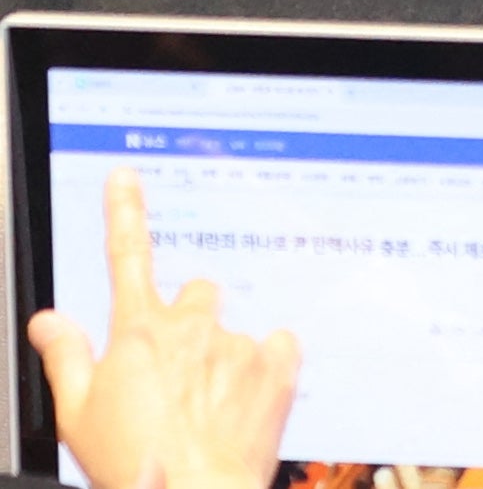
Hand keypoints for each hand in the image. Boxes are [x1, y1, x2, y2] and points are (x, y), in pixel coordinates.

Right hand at [26, 170, 299, 488]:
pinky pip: (276, 345)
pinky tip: (245, 400)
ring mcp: (237, 342)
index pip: (127, 256)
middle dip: (188, 320)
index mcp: (138, 332)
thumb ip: (65, 356)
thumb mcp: (76, 413)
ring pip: (232, 329)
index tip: (125, 177)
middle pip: (195, 295)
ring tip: (208, 405)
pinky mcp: (277, 364)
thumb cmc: (132, 461)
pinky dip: (264, 366)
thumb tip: (49, 320)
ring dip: (223, 353)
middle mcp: (192, 326)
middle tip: (178, 370)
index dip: (124, 212)